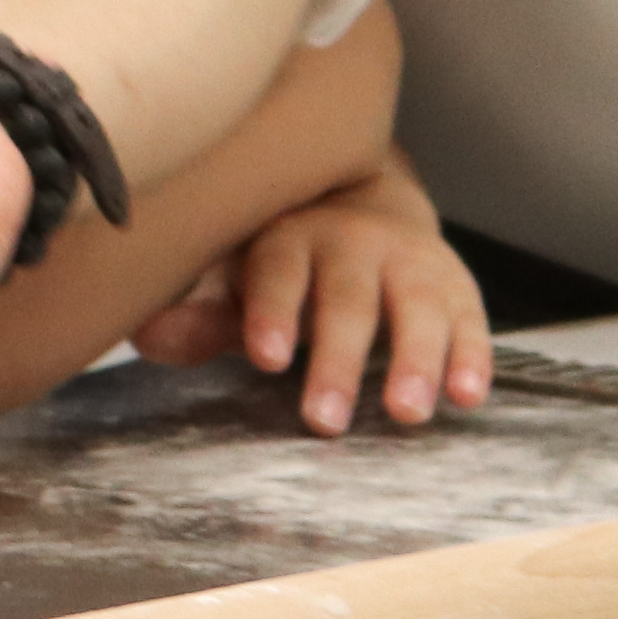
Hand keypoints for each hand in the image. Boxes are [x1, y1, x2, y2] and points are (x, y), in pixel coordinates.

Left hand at [129, 167, 490, 435]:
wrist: (364, 199)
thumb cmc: (283, 258)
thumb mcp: (237, 275)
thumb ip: (200, 312)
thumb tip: (146, 334)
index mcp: (286, 238)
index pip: (277, 272)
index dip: (271, 312)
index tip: (266, 356)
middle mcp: (351, 243)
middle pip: (346, 299)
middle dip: (337, 359)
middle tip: (324, 419)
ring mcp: (407, 262)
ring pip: (413, 306)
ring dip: (413, 359)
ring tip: (406, 412)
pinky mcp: (454, 286)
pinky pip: (468, 318)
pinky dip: (471, 355)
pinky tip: (468, 395)